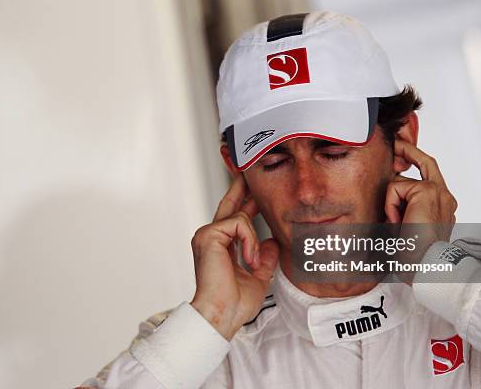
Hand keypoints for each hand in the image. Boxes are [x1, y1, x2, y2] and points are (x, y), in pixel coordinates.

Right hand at [190, 174, 278, 339]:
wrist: (222, 315)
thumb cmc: (235, 303)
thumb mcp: (258, 276)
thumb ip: (265, 257)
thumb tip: (273, 241)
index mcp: (221, 246)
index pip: (235, 217)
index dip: (245, 200)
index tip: (254, 188)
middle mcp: (211, 237)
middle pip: (230, 203)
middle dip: (242, 185)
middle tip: (249, 167)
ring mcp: (207, 234)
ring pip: (241, 217)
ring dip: (254, 239)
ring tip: (253, 263)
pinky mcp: (208, 235)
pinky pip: (239, 223)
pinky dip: (250, 241)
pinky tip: (248, 259)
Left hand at [384, 140, 457, 282]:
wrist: (425, 265)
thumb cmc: (414, 255)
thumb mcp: (406, 227)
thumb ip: (403, 208)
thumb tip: (387, 194)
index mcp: (442, 206)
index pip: (430, 175)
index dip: (416, 160)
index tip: (402, 151)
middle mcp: (445, 196)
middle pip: (426, 161)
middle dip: (408, 149)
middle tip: (395, 143)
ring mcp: (439, 192)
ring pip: (401, 183)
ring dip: (391, 203)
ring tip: (396, 225)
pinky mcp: (428, 191)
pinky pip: (395, 188)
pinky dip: (389, 204)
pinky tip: (396, 222)